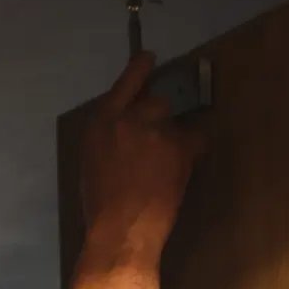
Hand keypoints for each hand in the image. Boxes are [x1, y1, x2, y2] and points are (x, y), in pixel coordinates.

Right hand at [79, 51, 205, 267]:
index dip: (140, 68)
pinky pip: (195, 139)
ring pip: (175, 123)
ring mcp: (156, 130)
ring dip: (172, 140)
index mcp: (101, 122)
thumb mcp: (93, 160)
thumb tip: (127, 124)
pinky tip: (178, 173)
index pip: (126, 82)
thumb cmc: (101, 204)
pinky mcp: (180, 147)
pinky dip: (191, 153)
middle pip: (156, 101)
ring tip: (162, 170)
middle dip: (158, 120)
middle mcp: (129, 117)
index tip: (149, 57)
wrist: (122, 231)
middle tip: (154, 148)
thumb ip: (109, 134)